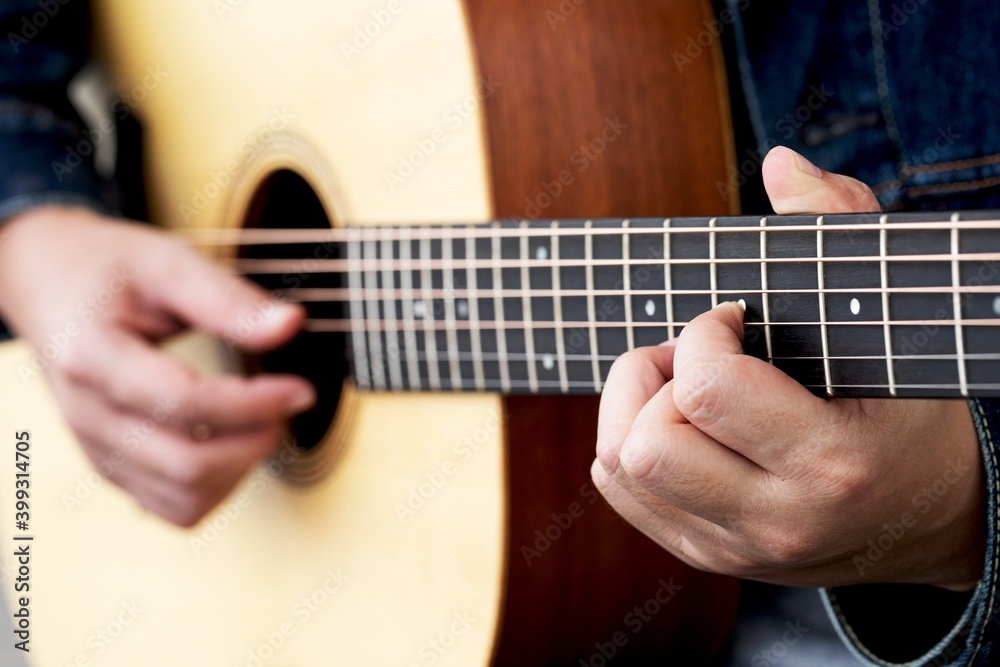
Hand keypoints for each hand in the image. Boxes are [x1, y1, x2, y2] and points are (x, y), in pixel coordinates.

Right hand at [0, 206, 314, 525]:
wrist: (46, 282)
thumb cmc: (105, 269)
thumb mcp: (167, 263)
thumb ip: (227, 298)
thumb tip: (290, 324)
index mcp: (93, 357)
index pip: (184, 403)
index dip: (255, 402)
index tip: (300, 388)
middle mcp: (88, 415)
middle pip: (186, 464)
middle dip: (255, 442)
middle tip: (288, 404)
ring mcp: (97, 448)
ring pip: (182, 500)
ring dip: (239, 471)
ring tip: (263, 424)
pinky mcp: (111, 466)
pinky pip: (170, 507)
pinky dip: (215, 488)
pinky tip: (233, 445)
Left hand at [592, 147, 984, 589]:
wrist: (931, 519)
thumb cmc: (908, 410)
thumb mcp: (893, 321)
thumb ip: (841, 228)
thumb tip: (780, 162)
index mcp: (830, 461)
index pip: (709, 390)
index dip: (703, 332)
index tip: (731, 317)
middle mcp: (777, 519)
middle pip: (647, 443)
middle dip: (651, 376)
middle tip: (693, 356)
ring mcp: (735, 547)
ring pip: (618, 467)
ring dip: (630, 406)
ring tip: (682, 386)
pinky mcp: (705, 555)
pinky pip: (619, 490)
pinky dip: (624, 440)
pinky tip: (675, 420)